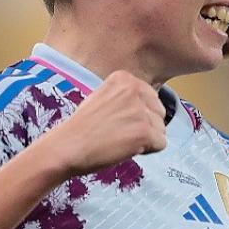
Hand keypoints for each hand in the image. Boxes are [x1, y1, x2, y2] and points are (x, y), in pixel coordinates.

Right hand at [35, 71, 166, 176]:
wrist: (67, 146)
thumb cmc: (81, 127)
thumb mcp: (103, 97)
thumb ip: (126, 97)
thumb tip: (149, 108)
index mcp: (124, 78)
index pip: (151, 98)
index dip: (139, 114)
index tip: (118, 121)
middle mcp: (134, 89)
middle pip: (159, 112)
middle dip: (146, 126)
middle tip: (121, 133)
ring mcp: (140, 110)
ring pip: (161, 129)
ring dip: (146, 139)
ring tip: (121, 140)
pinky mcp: (144, 131)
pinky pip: (161, 143)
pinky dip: (147, 151)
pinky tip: (126, 148)